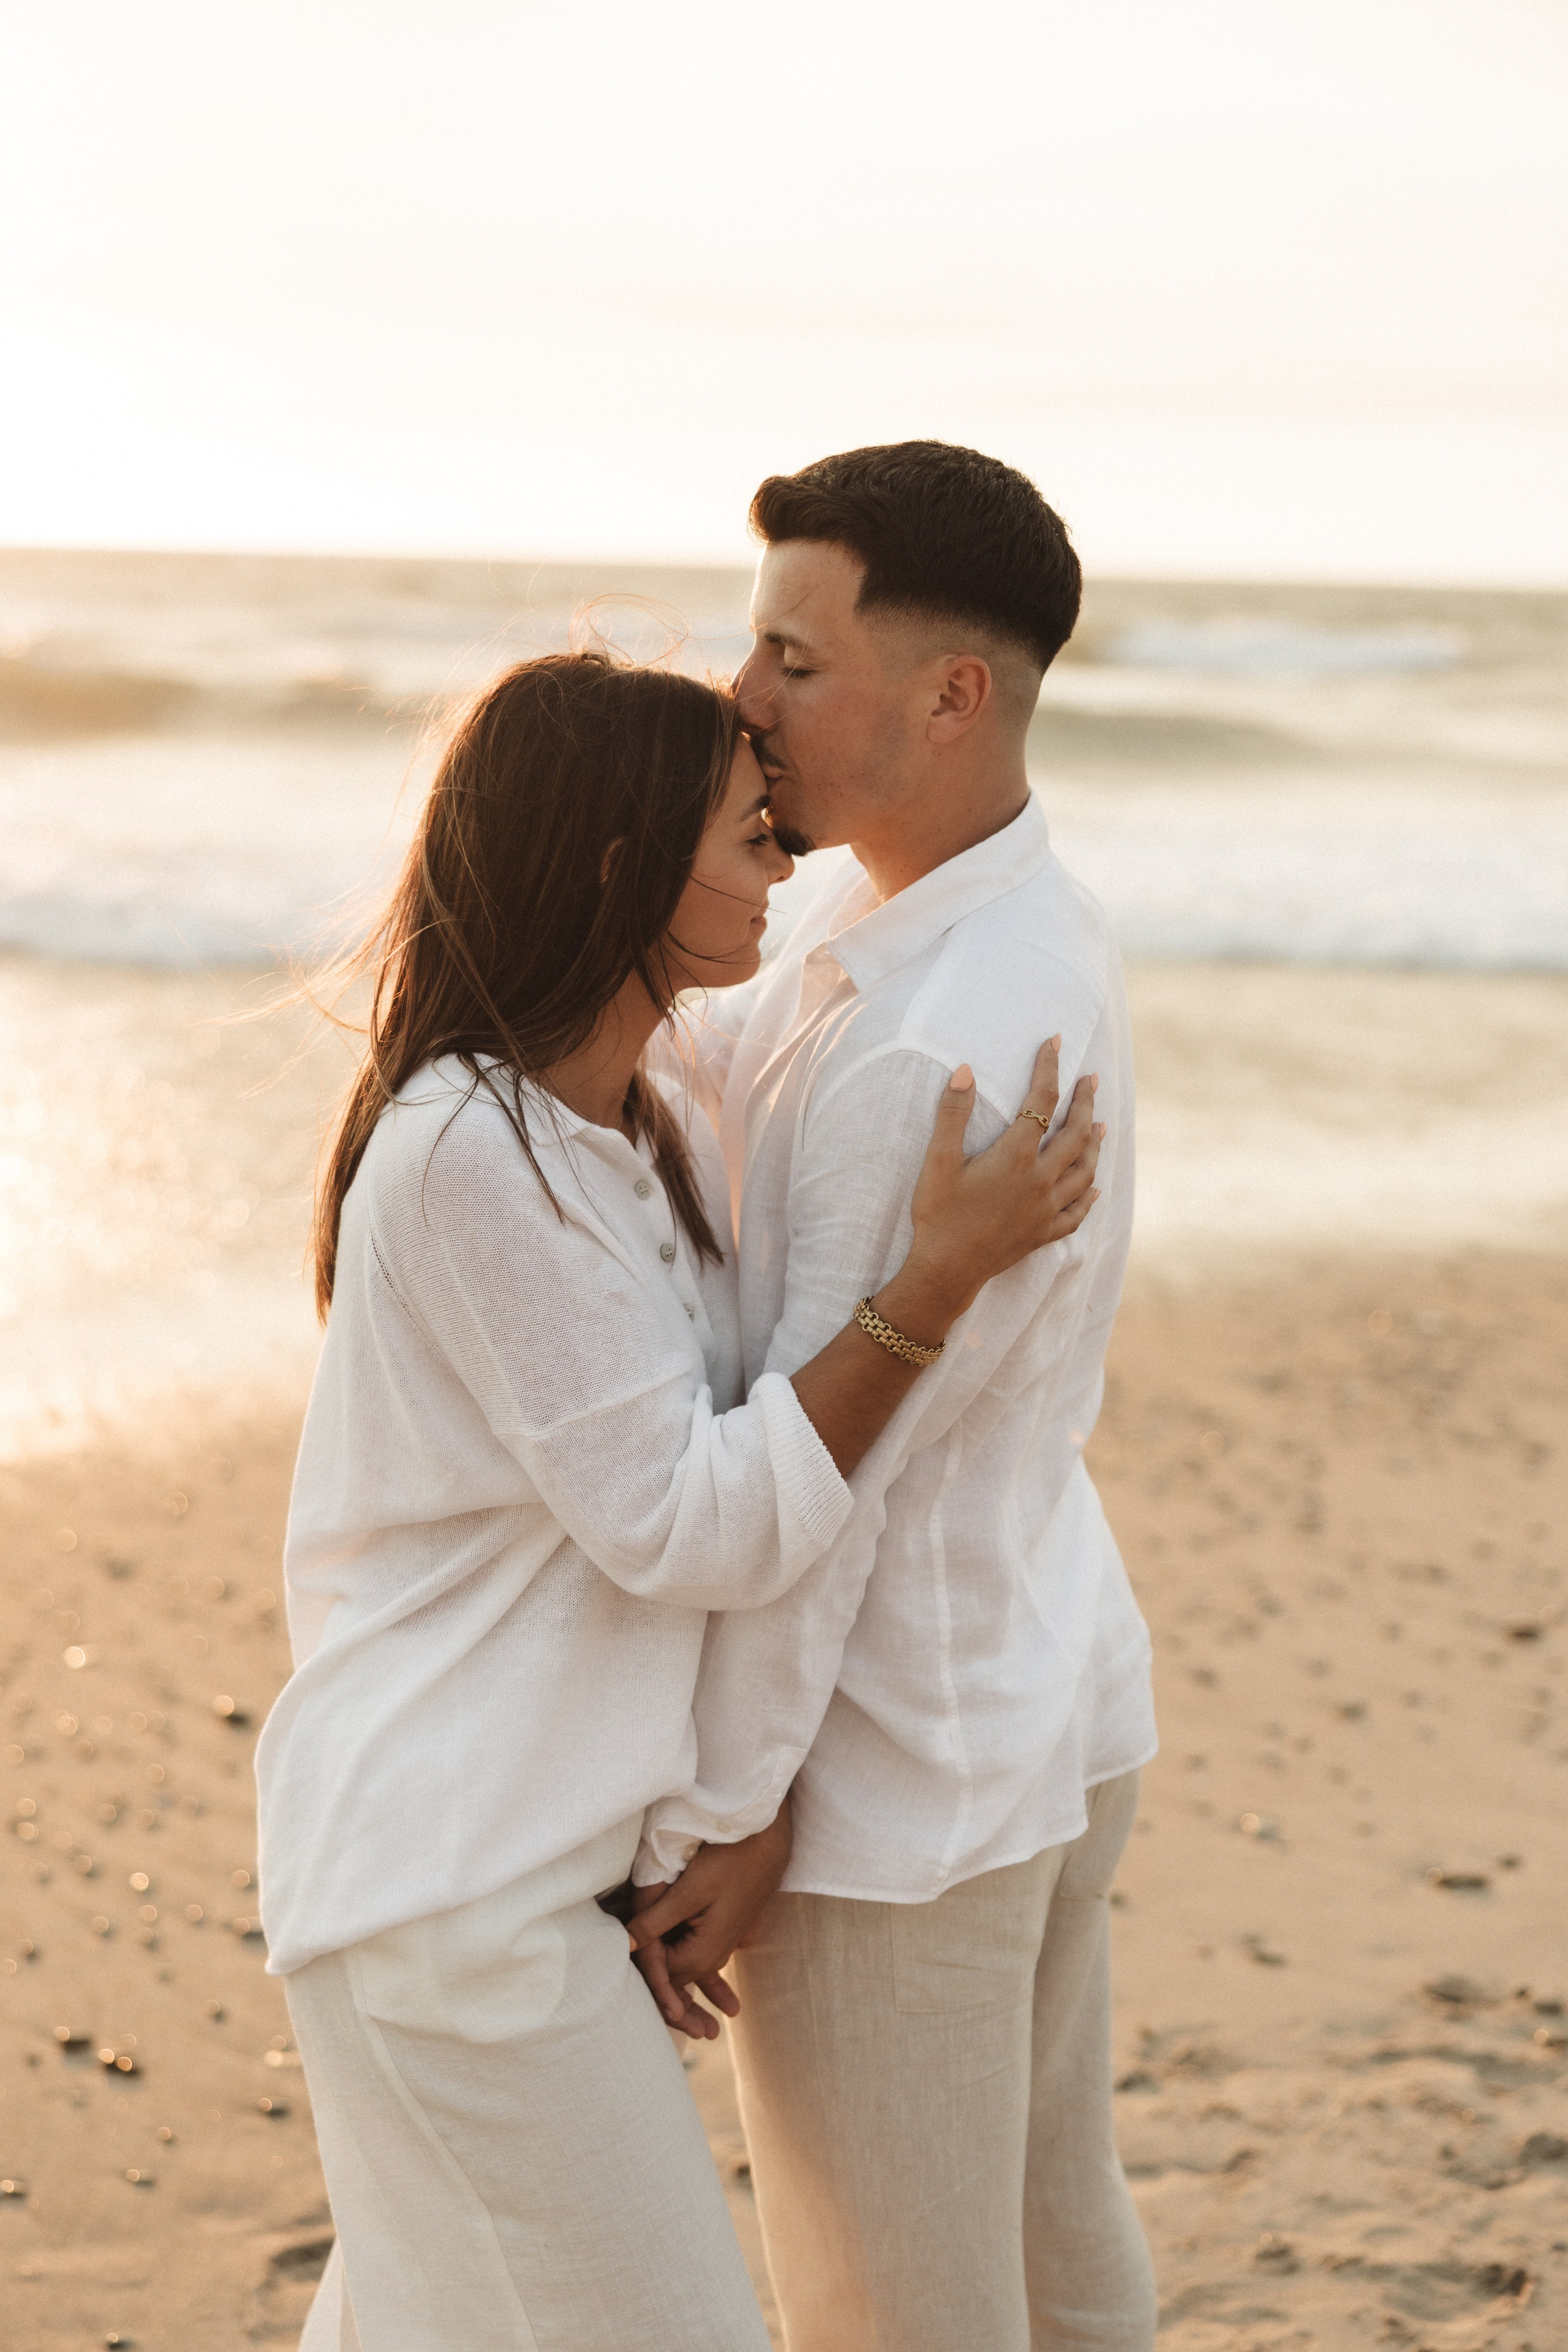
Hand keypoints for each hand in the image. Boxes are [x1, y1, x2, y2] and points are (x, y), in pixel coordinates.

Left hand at [629, 1805, 792, 2038]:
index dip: (644, 1982)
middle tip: (683, 2037)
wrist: (768, 1839)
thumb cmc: (728, 1859)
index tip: (627, 1991)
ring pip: (696, 1972)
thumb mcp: (688, 1891)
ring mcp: (723, 1940)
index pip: (662, 1978)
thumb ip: (656, 1921)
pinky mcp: (727, 1927)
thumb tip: (627, 1945)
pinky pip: (708, 1957)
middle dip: (676, 2008)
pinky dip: (708, 1979)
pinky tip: (722, 1997)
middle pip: (682, 1983)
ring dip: (695, 1997)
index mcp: (702, 1952)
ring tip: (707, 2031)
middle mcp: (714, 1953)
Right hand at [900, 1037, 1101, 1323]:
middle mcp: (1040, 1180)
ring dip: (1095, 1144)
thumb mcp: (938, 1161)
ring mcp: (1046, 1209)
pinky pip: (1077, 1214)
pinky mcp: (1043, 1234)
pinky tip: (1094, 1188)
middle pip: (1075, 1134)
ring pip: (1084, 1171)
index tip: (1054, 1042)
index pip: (1041, 1101)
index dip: (1048, 1068)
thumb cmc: (938, 1215)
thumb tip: (965, 1070)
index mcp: (1016, 1157)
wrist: (946, 1271)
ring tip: (1100, 1124)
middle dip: (1085, 1102)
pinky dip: (1088, 1196)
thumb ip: (953, 1114)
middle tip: (1092, 1079)